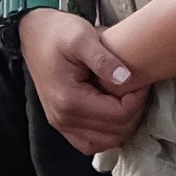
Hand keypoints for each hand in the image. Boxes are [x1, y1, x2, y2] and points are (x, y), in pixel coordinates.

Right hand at [22, 12, 149, 154]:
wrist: (34, 34)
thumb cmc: (58, 33)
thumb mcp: (82, 37)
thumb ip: (103, 58)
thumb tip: (125, 78)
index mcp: (70, 100)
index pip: (119, 116)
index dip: (137, 100)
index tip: (141, 81)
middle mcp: (63, 119)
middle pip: (116, 133)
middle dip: (134, 113)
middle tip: (137, 89)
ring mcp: (61, 124)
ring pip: (106, 143)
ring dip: (123, 125)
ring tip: (128, 100)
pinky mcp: (62, 124)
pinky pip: (91, 143)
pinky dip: (108, 134)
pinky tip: (114, 113)